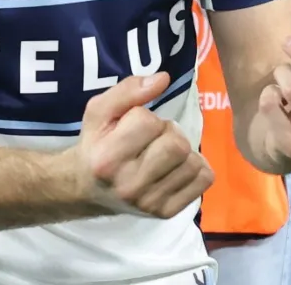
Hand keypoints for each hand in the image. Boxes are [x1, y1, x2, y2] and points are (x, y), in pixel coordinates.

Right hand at [69, 73, 211, 218]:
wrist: (87, 189)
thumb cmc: (97, 145)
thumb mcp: (99, 112)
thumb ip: (128, 90)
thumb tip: (164, 78)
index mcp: (106, 160)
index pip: (147, 122)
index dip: (144, 116)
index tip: (132, 125)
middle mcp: (128, 186)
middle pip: (176, 144)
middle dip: (168, 132)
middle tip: (153, 138)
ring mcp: (149, 203)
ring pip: (192, 161)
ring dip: (183, 149)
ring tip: (163, 152)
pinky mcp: (166, 212)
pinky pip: (203, 179)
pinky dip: (196, 167)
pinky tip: (176, 167)